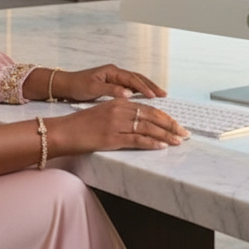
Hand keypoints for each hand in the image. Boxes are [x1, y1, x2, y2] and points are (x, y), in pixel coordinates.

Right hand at [50, 98, 186, 153]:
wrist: (63, 131)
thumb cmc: (81, 124)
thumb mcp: (103, 112)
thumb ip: (121, 114)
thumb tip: (140, 121)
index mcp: (119, 103)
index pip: (148, 108)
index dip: (165, 116)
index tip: (177, 124)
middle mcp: (120, 110)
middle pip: (152, 117)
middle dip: (171, 125)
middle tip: (184, 133)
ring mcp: (116, 124)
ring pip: (148, 128)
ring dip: (166, 135)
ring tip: (178, 141)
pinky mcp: (112, 138)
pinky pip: (137, 140)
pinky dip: (151, 143)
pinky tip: (162, 146)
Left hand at [53, 65, 166, 101]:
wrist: (66, 85)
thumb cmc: (78, 86)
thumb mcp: (93, 89)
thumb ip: (111, 90)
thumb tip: (129, 94)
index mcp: (112, 71)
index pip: (132, 79)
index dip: (144, 88)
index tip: (154, 96)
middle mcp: (115, 72)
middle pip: (138, 78)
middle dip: (151, 86)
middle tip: (164, 95)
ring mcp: (115, 77)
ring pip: (136, 82)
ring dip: (147, 88)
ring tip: (160, 96)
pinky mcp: (113, 84)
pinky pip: (130, 87)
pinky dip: (140, 92)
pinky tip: (146, 99)